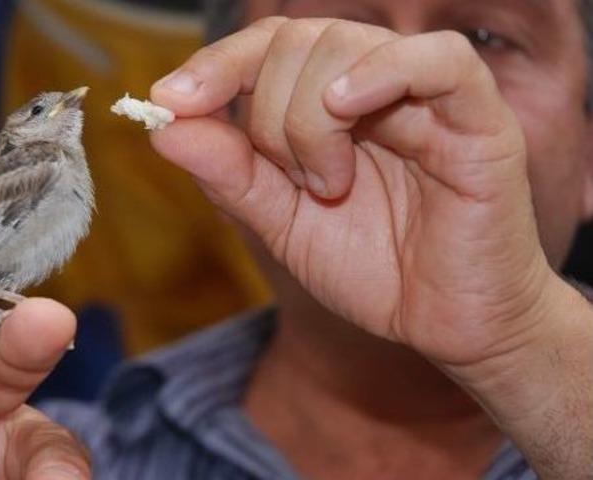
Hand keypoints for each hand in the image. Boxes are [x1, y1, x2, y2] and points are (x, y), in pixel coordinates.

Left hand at [149, 17, 557, 367]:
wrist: (444, 325)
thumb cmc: (372, 269)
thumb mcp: (281, 224)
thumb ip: (230, 174)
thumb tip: (166, 125)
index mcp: (328, 104)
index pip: (266, 46)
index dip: (216, 64)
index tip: (170, 100)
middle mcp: (373, 86)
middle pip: (297, 40)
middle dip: (270, 114)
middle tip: (294, 180)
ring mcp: (428, 96)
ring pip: (347, 45)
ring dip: (312, 119)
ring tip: (329, 185)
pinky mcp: (479, 118)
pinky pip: (438, 59)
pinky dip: (381, 72)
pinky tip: (346, 108)